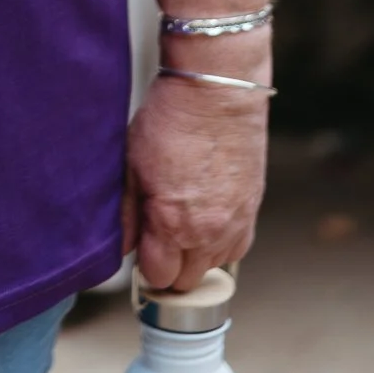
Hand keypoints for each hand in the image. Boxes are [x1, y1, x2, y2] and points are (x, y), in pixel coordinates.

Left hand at [122, 71, 267, 290]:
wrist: (217, 92)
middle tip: (157, 233)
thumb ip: (125, 212)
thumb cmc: (173, 119)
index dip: (145, 263)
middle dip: (169, 264)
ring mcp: (234, 225)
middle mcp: (208, 233)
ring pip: (211, 266)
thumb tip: (121, 244)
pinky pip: (234, 248)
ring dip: (195, 254)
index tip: (140, 246)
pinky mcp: (252, 213)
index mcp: (173, 223)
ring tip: (182, 218)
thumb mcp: (132, 163)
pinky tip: (205, 214)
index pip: (158, 276)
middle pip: (185, 279)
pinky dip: (219, 241)